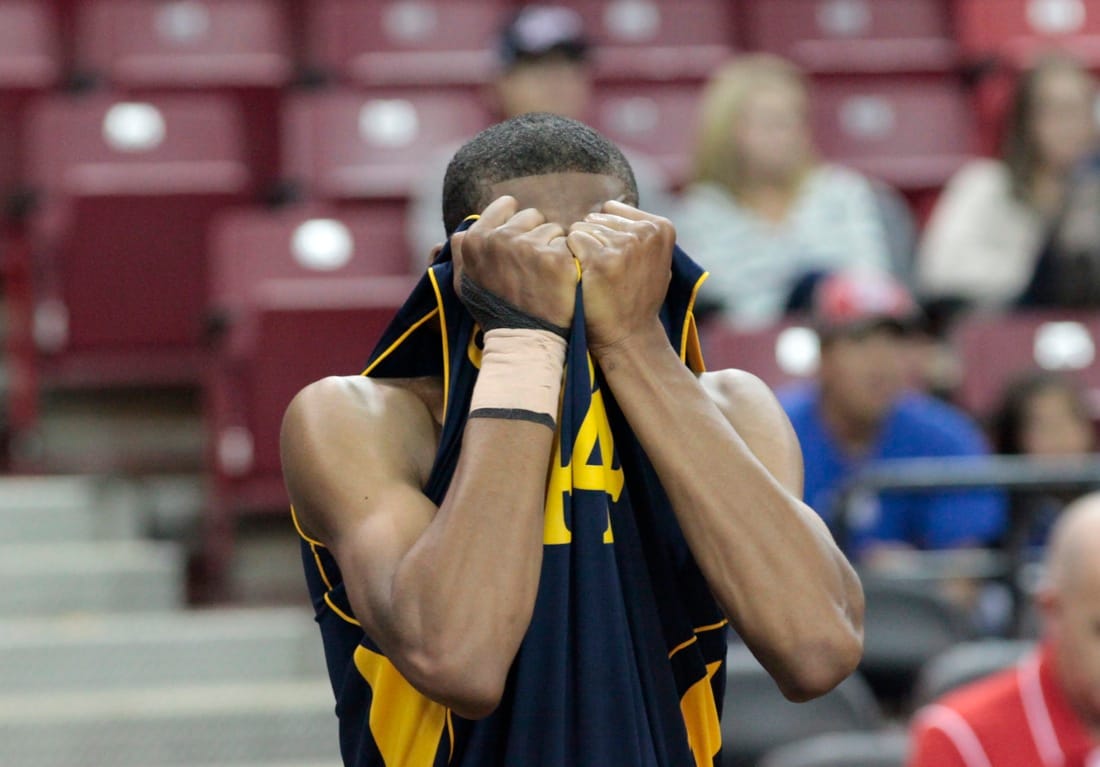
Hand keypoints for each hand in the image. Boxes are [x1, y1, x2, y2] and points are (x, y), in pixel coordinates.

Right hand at [451, 196, 576, 330]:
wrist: (522, 339)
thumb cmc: (493, 310)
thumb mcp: (463, 281)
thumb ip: (461, 250)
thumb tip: (464, 229)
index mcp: (476, 240)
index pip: (506, 205)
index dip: (516, 222)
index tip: (519, 240)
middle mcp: (500, 239)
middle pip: (532, 215)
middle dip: (535, 234)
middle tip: (532, 264)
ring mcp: (529, 248)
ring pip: (553, 229)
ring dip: (553, 247)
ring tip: (544, 275)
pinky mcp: (556, 259)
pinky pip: (569, 244)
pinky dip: (568, 259)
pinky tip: (559, 280)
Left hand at [567, 200, 673, 350]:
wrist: (630, 336)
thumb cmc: (636, 298)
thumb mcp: (653, 260)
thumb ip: (639, 231)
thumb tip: (609, 205)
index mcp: (662, 227)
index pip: (612, 210)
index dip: (605, 235)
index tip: (617, 261)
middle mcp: (646, 232)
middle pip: (595, 218)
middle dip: (593, 242)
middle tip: (606, 272)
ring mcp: (625, 245)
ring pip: (582, 229)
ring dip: (581, 252)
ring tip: (597, 277)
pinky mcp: (601, 258)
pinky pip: (573, 240)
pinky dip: (571, 258)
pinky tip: (584, 277)